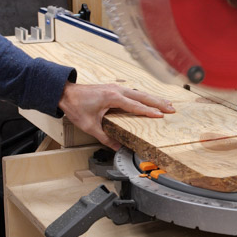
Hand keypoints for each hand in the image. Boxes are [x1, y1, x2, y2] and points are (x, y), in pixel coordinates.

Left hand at [58, 82, 174, 149]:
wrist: (64, 93)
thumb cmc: (75, 106)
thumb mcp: (90, 126)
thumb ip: (105, 138)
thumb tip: (118, 148)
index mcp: (113, 98)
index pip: (136, 106)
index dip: (149, 111)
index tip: (162, 116)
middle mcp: (117, 90)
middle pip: (143, 97)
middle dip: (159, 103)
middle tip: (172, 108)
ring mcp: (116, 88)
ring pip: (140, 93)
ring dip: (154, 99)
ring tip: (167, 103)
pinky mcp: (114, 89)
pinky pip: (134, 92)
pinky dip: (144, 97)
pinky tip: (150, 100)